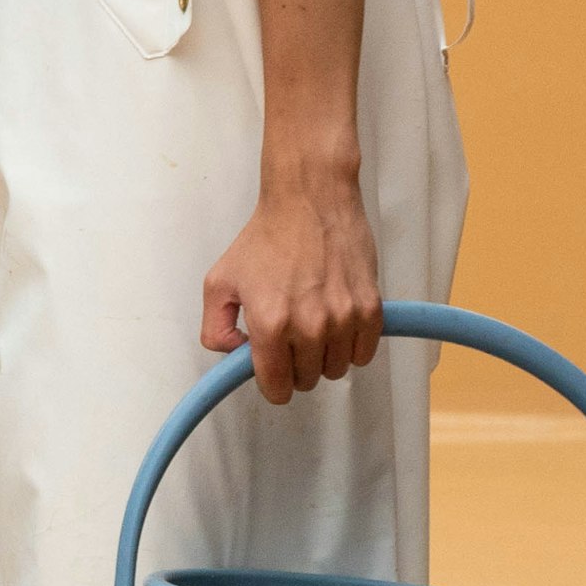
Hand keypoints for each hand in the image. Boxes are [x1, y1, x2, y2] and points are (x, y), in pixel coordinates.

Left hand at [200, 167, 380, 403]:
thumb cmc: (266, 237)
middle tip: (291, 340)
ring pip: (336, 369)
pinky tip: (339, 326)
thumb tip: (234, 354)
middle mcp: (309, 325)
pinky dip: (352, 346)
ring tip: (315, 328)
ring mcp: (343, 317)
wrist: (310, 199)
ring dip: (325, 357)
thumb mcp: (219, 282)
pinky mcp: (370, 306)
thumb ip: (215, 329)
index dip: (273, 385)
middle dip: (297, 367)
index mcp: (269, 324)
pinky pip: (364, 352)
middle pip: (307, 380)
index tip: (274, 372)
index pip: (276, 386)